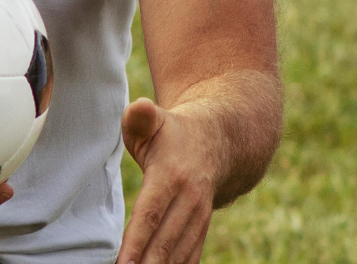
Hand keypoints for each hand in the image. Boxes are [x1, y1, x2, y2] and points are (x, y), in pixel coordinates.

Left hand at [118, 97, 222, 263]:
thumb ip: (140, 117)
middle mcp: (189, 199)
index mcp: (171, 174)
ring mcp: (199, 216)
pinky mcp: (202, 228)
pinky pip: (190, 255)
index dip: (136, 240)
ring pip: (178, 253)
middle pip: (164, 241)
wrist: (219, 141)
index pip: (150, 213)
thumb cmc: (173, 133)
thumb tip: (139, 107)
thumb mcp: (156, 119)